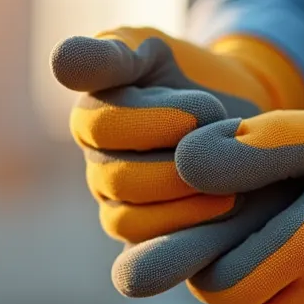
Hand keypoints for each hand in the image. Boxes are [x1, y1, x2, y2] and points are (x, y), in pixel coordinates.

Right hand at [50, 27, 303, 295]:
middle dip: (180, 161)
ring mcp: (116, 207)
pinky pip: (150, 253)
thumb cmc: (191, 77)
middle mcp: (97, 165)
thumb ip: (110, 55)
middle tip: (229, 144)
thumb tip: (61, 64)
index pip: (97, 124)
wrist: (241, 117)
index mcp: (91, 116)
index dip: (152, 121)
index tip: (204, 110)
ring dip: (188, 200)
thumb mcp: (154, 51)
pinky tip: (229, 207)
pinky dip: (191, 233)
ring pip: (130, 221)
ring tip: (232, 180)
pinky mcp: (145, 244)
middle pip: (117, 178)